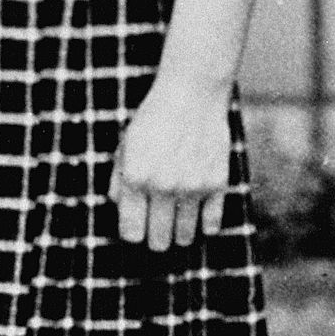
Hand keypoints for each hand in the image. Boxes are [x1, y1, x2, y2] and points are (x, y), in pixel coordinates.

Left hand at [108, 76, 231, 252]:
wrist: (192, 93)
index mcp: (135, 178)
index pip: (131, 233)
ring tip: (176, 219)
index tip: (137, 227)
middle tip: (157, 227)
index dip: (132, 234)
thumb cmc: (154, 119)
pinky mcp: (217, 183)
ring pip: (185, 237)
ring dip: (179, 233)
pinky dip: (205, 224)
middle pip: (158, 241)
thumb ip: (117, 180)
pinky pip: (212, 225)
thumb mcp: (125, 145)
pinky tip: (198, 212)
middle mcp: (163, 187)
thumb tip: (119, 210)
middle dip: (155, 238)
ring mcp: (192, 187)